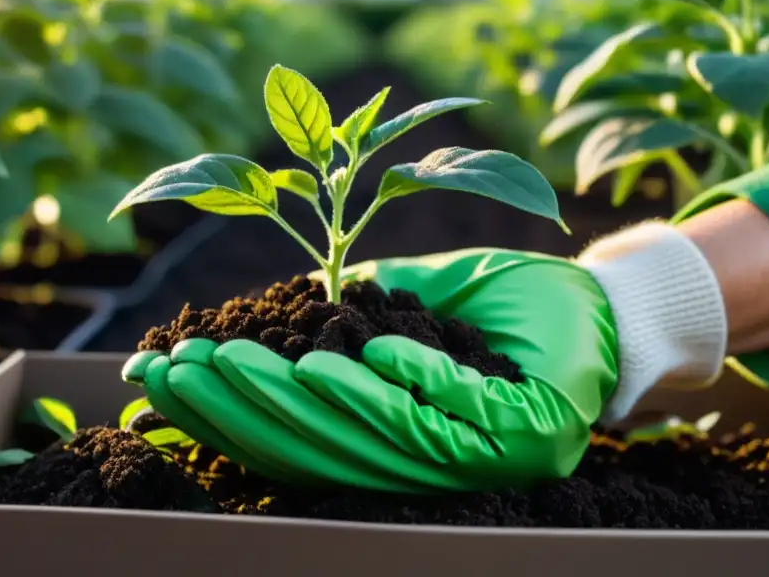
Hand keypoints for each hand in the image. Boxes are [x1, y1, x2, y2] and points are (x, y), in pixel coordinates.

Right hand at [122, 248, 619, 491]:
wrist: (603, 302)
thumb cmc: (504, 303)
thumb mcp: (411, 301)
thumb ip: (346, 317)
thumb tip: (260, 317)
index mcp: (399, 442)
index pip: (301, 439)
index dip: (230, 414)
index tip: (164, 372)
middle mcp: (436, 468)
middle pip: (326, 451)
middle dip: (246, 410)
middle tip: (182, 369)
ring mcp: (486, 460)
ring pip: (379, 443)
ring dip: (313, 401)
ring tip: (250, 361)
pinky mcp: (534, 438)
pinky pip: (461, 421)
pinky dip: (415, 383)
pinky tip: (373, 348)